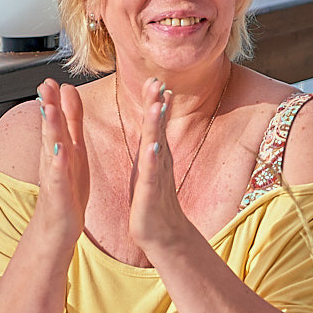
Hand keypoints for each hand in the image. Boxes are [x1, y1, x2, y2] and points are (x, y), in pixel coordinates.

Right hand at [33, 80, 89, 241]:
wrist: (58, 226)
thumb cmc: (67, 188)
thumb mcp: (73, 149)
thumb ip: (72, 120)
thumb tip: (68, 91)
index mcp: (62, 146)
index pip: (57, 118)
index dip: (55, 99)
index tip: (52, 79)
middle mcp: (55, 157)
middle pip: (50, 128)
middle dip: (48, 106)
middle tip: (45, 85)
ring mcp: (55, 174)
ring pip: (52, 147)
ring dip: (50, 128)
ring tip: (49, 109)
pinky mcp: (59, 193)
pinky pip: (58, 176)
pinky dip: (58, 163)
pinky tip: (60, 151)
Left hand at [127, 78, 198, 259]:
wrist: (162, 235)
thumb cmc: (152, 200)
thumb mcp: (150, 166)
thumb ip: (153, 142)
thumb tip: (155, 121)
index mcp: (154, 154)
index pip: (156, 123)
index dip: (155, 100)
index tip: (154, 78)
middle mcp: (158, 162)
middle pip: (158, 128)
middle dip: (157, 104)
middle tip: (157, 81)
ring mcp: (156, 177)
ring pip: (156, 146)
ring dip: (156, 126)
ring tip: (157, 106)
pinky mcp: (150, 195)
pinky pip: (151, 175)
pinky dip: (151, 161)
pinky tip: (152, 148)